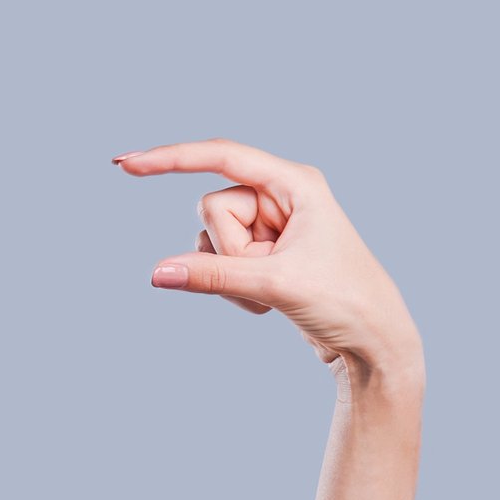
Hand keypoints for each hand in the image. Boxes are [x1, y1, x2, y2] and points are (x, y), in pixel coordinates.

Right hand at [119, 139, 421, 376]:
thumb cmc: (343, 302)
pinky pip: (221, 261)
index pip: (222, 157)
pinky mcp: (265, 253)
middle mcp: (283, 196)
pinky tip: (267, 304)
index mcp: (296, 183)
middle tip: (268, 274)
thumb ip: (213, 275)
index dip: (171, 158)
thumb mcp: (275, 284)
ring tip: (272, 293)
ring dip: (229, 274)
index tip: (126, 165)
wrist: (373, 343)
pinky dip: (234, 288)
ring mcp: (272, 225)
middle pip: (213, 205)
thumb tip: (157, 272)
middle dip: (226, 249)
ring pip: (211, 237)